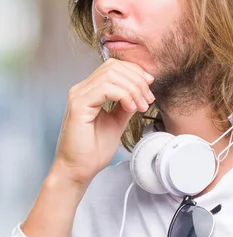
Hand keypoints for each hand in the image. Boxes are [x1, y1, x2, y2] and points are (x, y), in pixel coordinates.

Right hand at [53, 58, 154, 185]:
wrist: (80, 169)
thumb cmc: (94, 149)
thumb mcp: (118, 120)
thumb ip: (127, 103)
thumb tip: (141, 90)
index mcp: (90, 90)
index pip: (114, 67)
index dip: (135, 72)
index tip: (150, 87)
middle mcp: (82, 89)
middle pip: (114, 67)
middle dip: (137, 80)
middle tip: (148, 99)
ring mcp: (78, 95)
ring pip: (112, 75)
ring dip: (133, 88)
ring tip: (142, 106)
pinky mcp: (78, 105)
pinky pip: (106, 88)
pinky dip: (124, 95)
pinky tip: (131, 108)